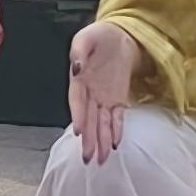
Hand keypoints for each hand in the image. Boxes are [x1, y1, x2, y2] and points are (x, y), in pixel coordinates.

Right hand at [66, 20, 137, 162]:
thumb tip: (77, 67)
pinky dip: (116, 130)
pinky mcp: (118, 98)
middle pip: (89, 119)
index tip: (79, 132)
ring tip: (101, 160)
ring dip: (101, 141)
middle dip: (89, 139)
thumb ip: (79, 51)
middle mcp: (90, 93)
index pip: (77, 101)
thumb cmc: (99, 36)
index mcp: (79, 79)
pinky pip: (117, 117)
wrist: (118, 36)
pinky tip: (115, 144)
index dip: (78, 116)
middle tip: (88, 158)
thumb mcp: (86, 38)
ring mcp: (104, 97)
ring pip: (102, 123)